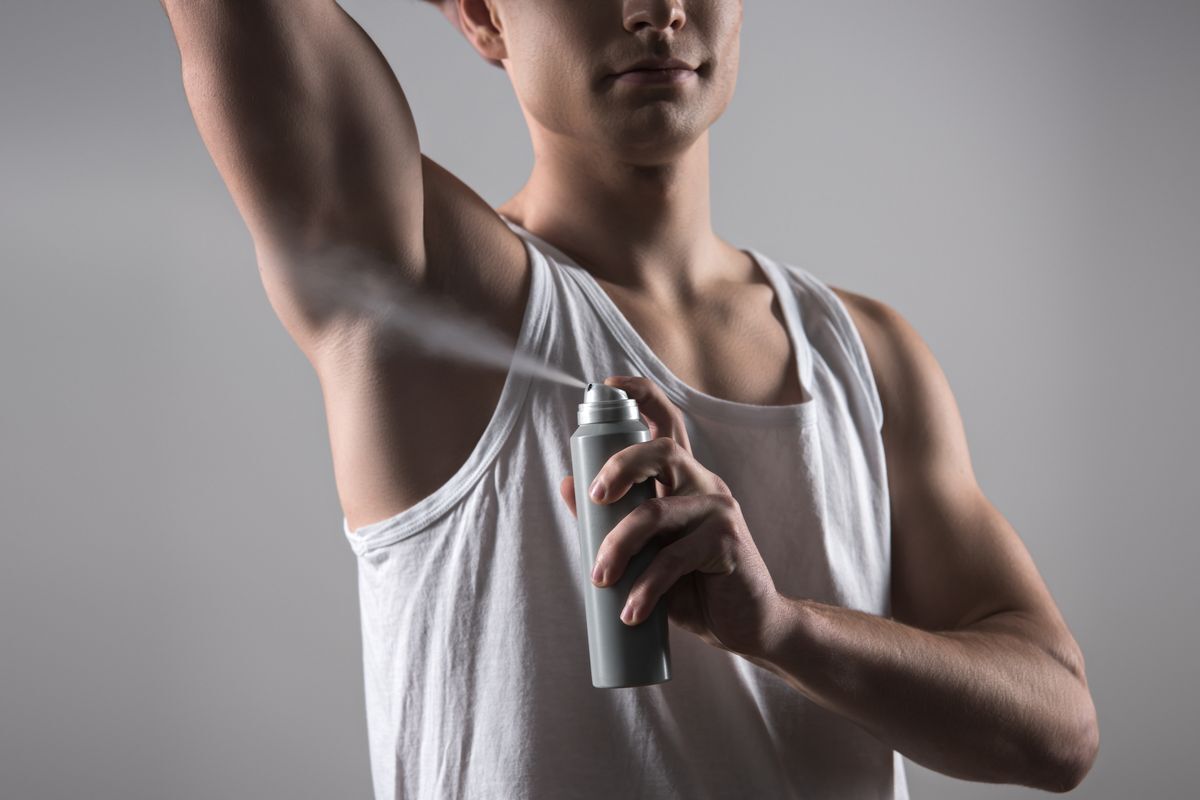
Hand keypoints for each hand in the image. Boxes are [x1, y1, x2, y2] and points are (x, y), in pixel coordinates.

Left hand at [560, 375, 783, 660]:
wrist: (748, 625)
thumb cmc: (693, 585)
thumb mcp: (645, 554)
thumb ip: (610, 520)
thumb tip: (567, 483)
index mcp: (684, 479)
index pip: (667, 423)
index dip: (641, 395)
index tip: (608, 385)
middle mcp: (704, 484)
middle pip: (664, 449)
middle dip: (621, 465)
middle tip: (593, 497)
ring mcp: (719, 511)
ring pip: (657, 511)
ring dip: (618, 545)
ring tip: (601, 579)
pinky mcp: (728, 543)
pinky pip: (674, 558)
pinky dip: (645, 587)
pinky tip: (632, 610)